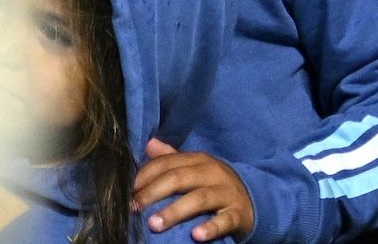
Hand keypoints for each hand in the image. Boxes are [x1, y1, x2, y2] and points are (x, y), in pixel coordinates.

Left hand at [134, 140, 251, 240]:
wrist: (252, 202)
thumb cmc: (214, 186)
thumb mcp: (196, 169)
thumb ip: (172, 158)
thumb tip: (149, 143)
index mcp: (200, 161)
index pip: (167, 163)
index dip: (144, 176)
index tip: (125, 191)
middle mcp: (214, 173)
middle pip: (180, 178)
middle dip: (153, 193)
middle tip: (132, 209)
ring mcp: (227, 193)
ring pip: (199, 198)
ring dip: (175, 211)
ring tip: (154, 224)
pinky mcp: (238, 213)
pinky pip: (225, 220)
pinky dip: (211, 227)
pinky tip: (196, 236)